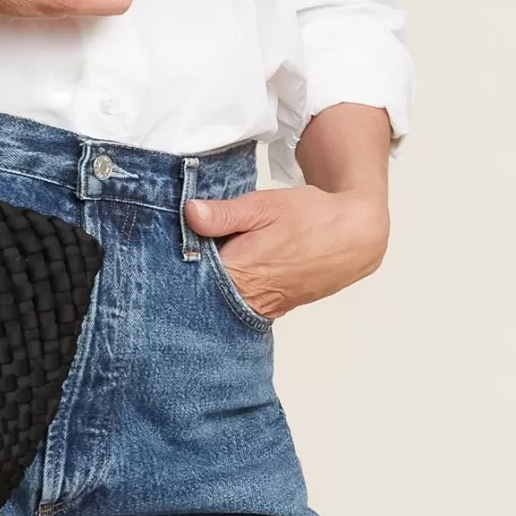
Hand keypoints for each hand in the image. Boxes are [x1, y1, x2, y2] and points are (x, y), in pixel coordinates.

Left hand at [183, 187, 389, 320]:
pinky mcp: (275, 310)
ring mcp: (263, 309)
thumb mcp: (264, 206)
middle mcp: (249, 300)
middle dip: (188, 277)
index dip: (173, 266)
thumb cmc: (311, 217)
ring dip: (209, 286)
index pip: (189, 280)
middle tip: (178, 252)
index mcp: (240, 274)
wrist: (356, 235)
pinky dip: (229, 292)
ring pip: (220, 303)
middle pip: (201, 296)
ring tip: (204, 261)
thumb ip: (225, 214)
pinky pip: (240, 305)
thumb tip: (190, 213)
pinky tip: (228, 271)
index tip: (160, 251)